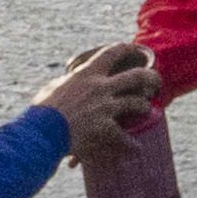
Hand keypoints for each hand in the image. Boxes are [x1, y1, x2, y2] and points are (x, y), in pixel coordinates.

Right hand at [41, 38, 162, 158]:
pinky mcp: (106, 128)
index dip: (127, 49)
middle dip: (151, 78)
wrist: (40, 133)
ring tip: (146, 111)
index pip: (112, 53)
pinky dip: (132, 145)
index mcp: (87, 74)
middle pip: (137, 76)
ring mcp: (106, 108)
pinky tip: (137, 148)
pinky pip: (126, 137)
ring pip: (137, 104)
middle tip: (156, 82)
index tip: (135, 49)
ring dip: (144, 108)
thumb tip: (68, 81)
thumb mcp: (53, 88)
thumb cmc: (41, 111)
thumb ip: (66, 83)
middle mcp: (100, 87)